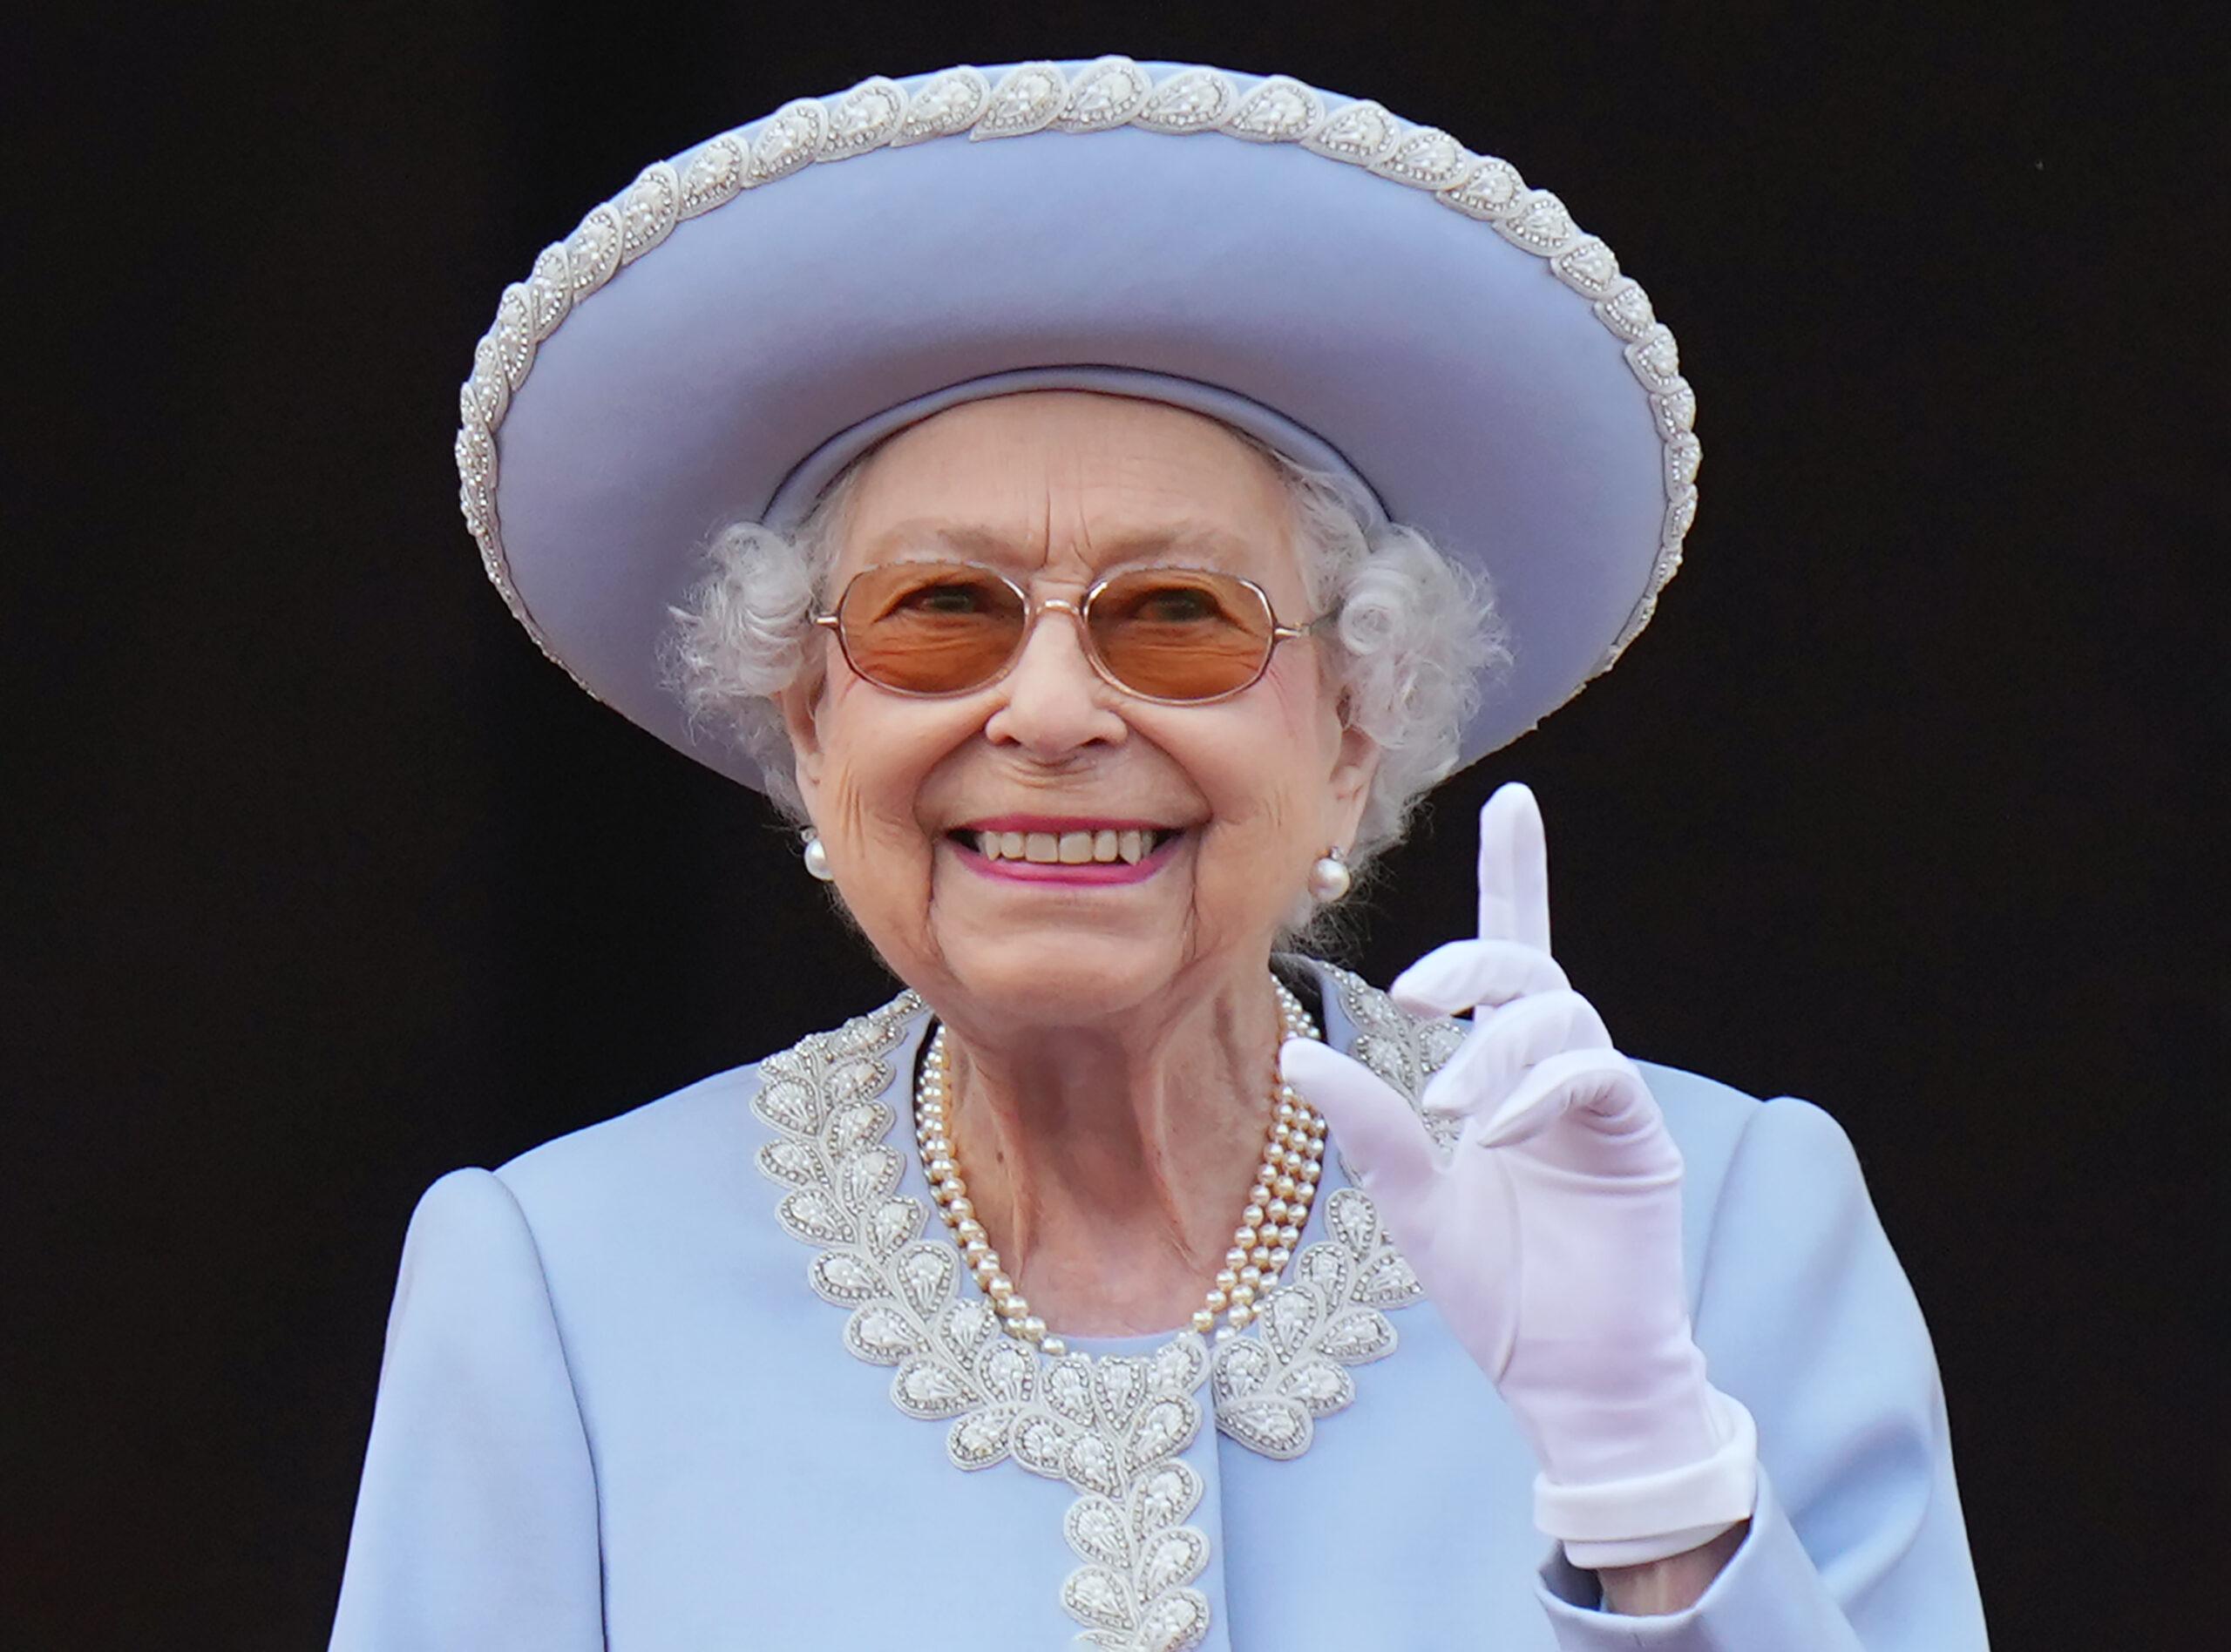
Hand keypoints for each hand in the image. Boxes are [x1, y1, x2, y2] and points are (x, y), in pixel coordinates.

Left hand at [1280, 783, 1755, 1566]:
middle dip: (1477, 958)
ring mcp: (1603, 1103)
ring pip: (1562, 1015)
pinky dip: (1540, 1090)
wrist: (1567, 1380)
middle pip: (1531, 966)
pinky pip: (1596, 1075)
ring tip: (1453, 1111)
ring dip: (1497, 1050)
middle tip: (1416, 994)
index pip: (1512, 955)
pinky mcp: (1637, 1139)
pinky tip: (1498, 1130)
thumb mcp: (1412, 1201)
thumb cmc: (1496, 1294)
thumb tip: (1298, 1051)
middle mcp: (1556, 1072)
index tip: (1513, 797)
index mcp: (1504, 1074)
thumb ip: (1369, 1126)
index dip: (1516, 875)